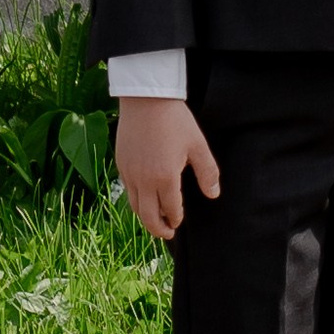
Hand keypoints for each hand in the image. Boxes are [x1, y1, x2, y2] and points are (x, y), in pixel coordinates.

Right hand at [115, 96, 220, 242]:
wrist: (146, 100)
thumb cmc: (175, 121)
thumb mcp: (198, 146)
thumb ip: (207, 173)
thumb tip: (213, 195)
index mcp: (165, 178)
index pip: (170, 210)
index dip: (175, 219)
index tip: (178, 224)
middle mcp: (143, 181)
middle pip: (147, 217)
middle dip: (157, 229)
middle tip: (167, 234)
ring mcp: (129, 173)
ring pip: (134, 206)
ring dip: (145, 216)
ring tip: (155, 218)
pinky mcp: (120, 164)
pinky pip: (127, 190)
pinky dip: (136, 199)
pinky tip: (144, 196)